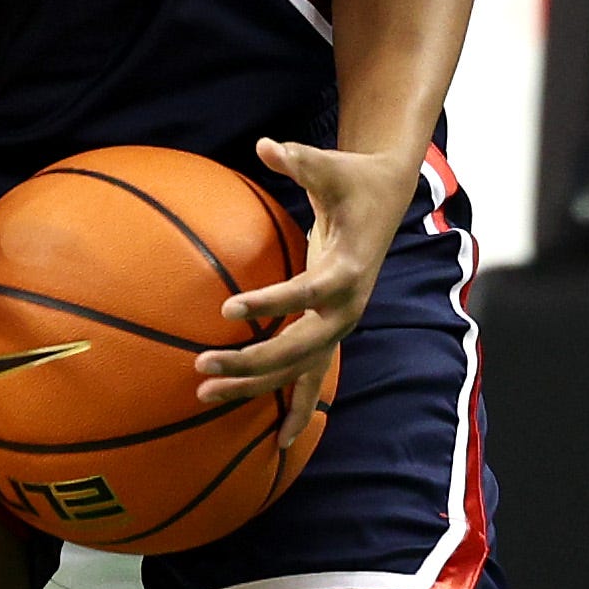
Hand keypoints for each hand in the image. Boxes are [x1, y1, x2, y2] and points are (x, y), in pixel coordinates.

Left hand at [196, 136, 412, 446]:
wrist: (386, 200)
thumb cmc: (352, 181)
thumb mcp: (329, 165)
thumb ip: (299, 159)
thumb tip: (269, 145)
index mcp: (347, 272)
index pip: (310, 294)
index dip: (273, 303)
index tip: (228, 310)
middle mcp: (347, 309)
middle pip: (301, 347)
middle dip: (254, 361)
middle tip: (202, 364)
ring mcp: (339, 326)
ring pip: (299, 370)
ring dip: (255, 386)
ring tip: (202, 396)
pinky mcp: (329, 331)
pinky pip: (310, 377)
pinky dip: (294, 408)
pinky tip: (275, 443)